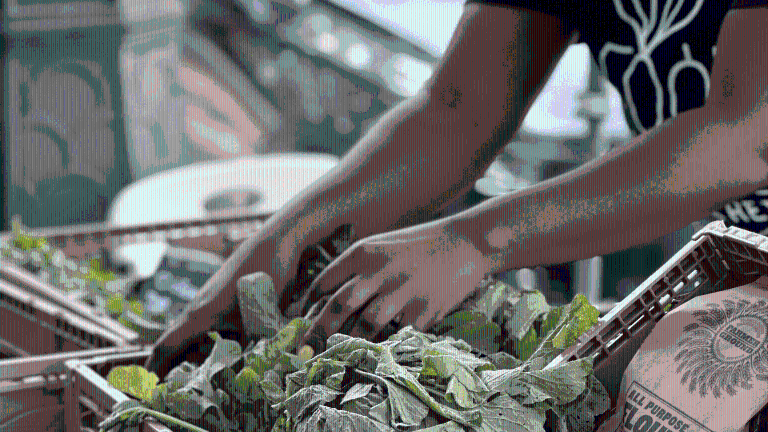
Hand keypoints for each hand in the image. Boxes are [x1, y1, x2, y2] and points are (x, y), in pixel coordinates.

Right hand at [145, 222, 306, 378]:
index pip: (167, 346)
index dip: (155, 368)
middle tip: (190, 383)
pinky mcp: (224, 292)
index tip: (147, 385)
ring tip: (216, 365)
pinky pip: (211, 320)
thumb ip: (247, 348)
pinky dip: (215, 335)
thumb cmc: (266, 277)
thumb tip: (243, 370)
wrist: (278, 241)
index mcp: (200, 315)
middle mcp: (200, 306)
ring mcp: (211, 297)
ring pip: (197, 331)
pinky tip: (236, 342)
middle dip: (180, 364)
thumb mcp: (258, 320)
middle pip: (179, 341)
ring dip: (201, 349)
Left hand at [297, 220, 489, 349]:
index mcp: (364, 251)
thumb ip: (358, 269)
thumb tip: (329, 301)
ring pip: (366, 325)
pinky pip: (398, 335)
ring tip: (338, 357)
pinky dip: (386, 347)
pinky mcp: (425, 309)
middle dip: (318, 331)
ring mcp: (403, 291)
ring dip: (350, 344)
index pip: (326, 281)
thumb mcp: (382, 246)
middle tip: (304, 352)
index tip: (299, 322)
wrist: (466, 242)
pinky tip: (377, 356)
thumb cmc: (419, 245)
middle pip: (340, 305)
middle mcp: (380, 270)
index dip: (309, 305)